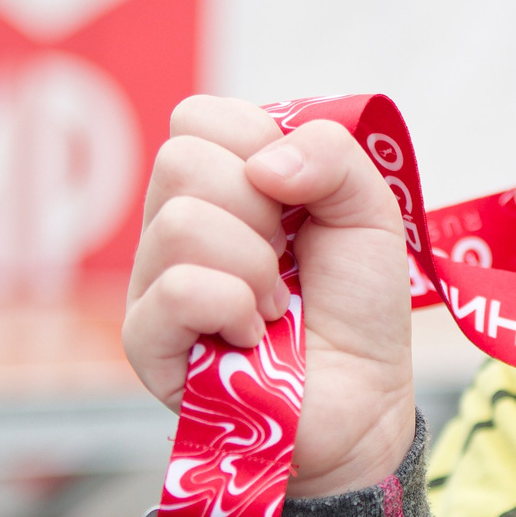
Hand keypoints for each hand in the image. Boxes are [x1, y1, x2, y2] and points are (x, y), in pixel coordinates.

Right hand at [123, 97, 417, 499]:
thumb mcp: (369, 209)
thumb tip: (263, 166)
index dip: (257, 147)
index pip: (197, 118)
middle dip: (260, 209)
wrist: (366, 398)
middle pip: (180, 160)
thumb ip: (332, 152)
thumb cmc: (357, 306)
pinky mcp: (146, 340)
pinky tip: (252, 335)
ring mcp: (152, 283)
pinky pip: (179, 290)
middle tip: (285, 258)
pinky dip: (234, 308)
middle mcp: (172, 226)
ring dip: (253, 266)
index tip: (296, 201)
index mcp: (218, 184)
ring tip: (275, 305)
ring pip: (179, 223)